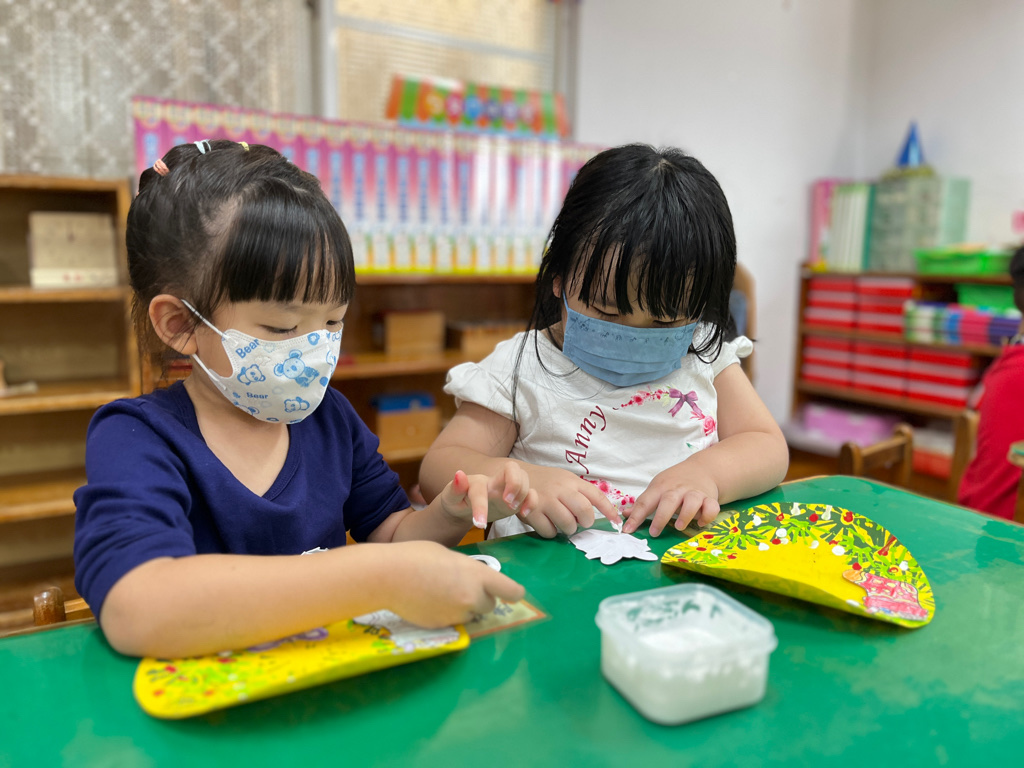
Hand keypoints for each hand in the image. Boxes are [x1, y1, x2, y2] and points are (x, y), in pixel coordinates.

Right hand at [388, 541, 524, 626]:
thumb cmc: (417, 556)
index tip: (512, 593)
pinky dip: (447, 614)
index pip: (511, 591)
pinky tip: (429, 602)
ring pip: (471, 615)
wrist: (389, 576)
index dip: (513, 592)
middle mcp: (472, 597)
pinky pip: (452, 621)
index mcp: (477, 575)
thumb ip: (466, 570)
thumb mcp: (450, 556)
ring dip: (465, 608)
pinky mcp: (442, 626)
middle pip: (490, 605)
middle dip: (482, 598)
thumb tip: (469, 580)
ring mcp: (457, 614)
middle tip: (464, 588)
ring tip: (443, 593)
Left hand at [437, 462, 534, 528]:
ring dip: (523, 493)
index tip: (478, 524)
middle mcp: (494, 481)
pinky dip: (532, 502)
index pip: (481, 488)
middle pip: (512, 468)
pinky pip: (531, 493)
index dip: (480, 505)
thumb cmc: (456, 500)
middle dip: (514, 483)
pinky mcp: (516, 498)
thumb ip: (455, 488)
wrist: (463, 507)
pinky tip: (525, 514)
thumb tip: (459, 475)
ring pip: (524, 478)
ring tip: (514, 509)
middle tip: (508, 503)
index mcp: (477, 482)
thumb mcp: (450, 497)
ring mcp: (507, 488)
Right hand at [517, 465, 621, 537]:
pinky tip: (549, 525)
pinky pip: (549, 531)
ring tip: (563, 524)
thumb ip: (581, 493)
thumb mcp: (565, 480)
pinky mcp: (532, 512)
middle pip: (584, 511)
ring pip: (568, 524)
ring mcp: (546, 500)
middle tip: (581, 523)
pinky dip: (551, 532)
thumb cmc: (547, 482)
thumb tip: (599, 514)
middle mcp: (560, 489)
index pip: (596, 495)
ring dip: (569, 529)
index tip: (616, 522)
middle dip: (586, 522)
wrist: (517, 476)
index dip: (609, 510)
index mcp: (571, 481)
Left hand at [623, 467, 719, 536]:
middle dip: (661, 517)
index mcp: (661, 487)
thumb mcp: (657, 488)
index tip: (627, 530)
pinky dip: (708, 515)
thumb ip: (643, 503)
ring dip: (686, 514)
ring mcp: (694, 493)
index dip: (636, 516)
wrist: (702, 469)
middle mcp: (677, 489)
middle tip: (654, 532)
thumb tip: (624, 515)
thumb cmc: (675, 482)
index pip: (645, 501)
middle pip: (669, 500)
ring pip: (692, 501)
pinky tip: (701, 523)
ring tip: (679, 527)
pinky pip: (711, 506)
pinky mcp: (709, 498)